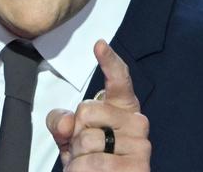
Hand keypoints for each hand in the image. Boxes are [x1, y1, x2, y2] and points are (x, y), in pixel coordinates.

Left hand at [46, 40, 150, 170]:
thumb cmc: (90, 158)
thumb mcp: (70, 137)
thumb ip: (62, 122)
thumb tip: (66, 124)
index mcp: (123, 108)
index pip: (118, 80)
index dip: (109, 61)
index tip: (99, 44)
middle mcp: (137, 122)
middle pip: (87, 110)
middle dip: (75, 132)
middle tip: (84, 149)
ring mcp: (141, 146)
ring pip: (87, 140)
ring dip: (77, 158)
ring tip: (87, 166)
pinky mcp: (139, 167)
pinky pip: (94, 163)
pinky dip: (80, 171)